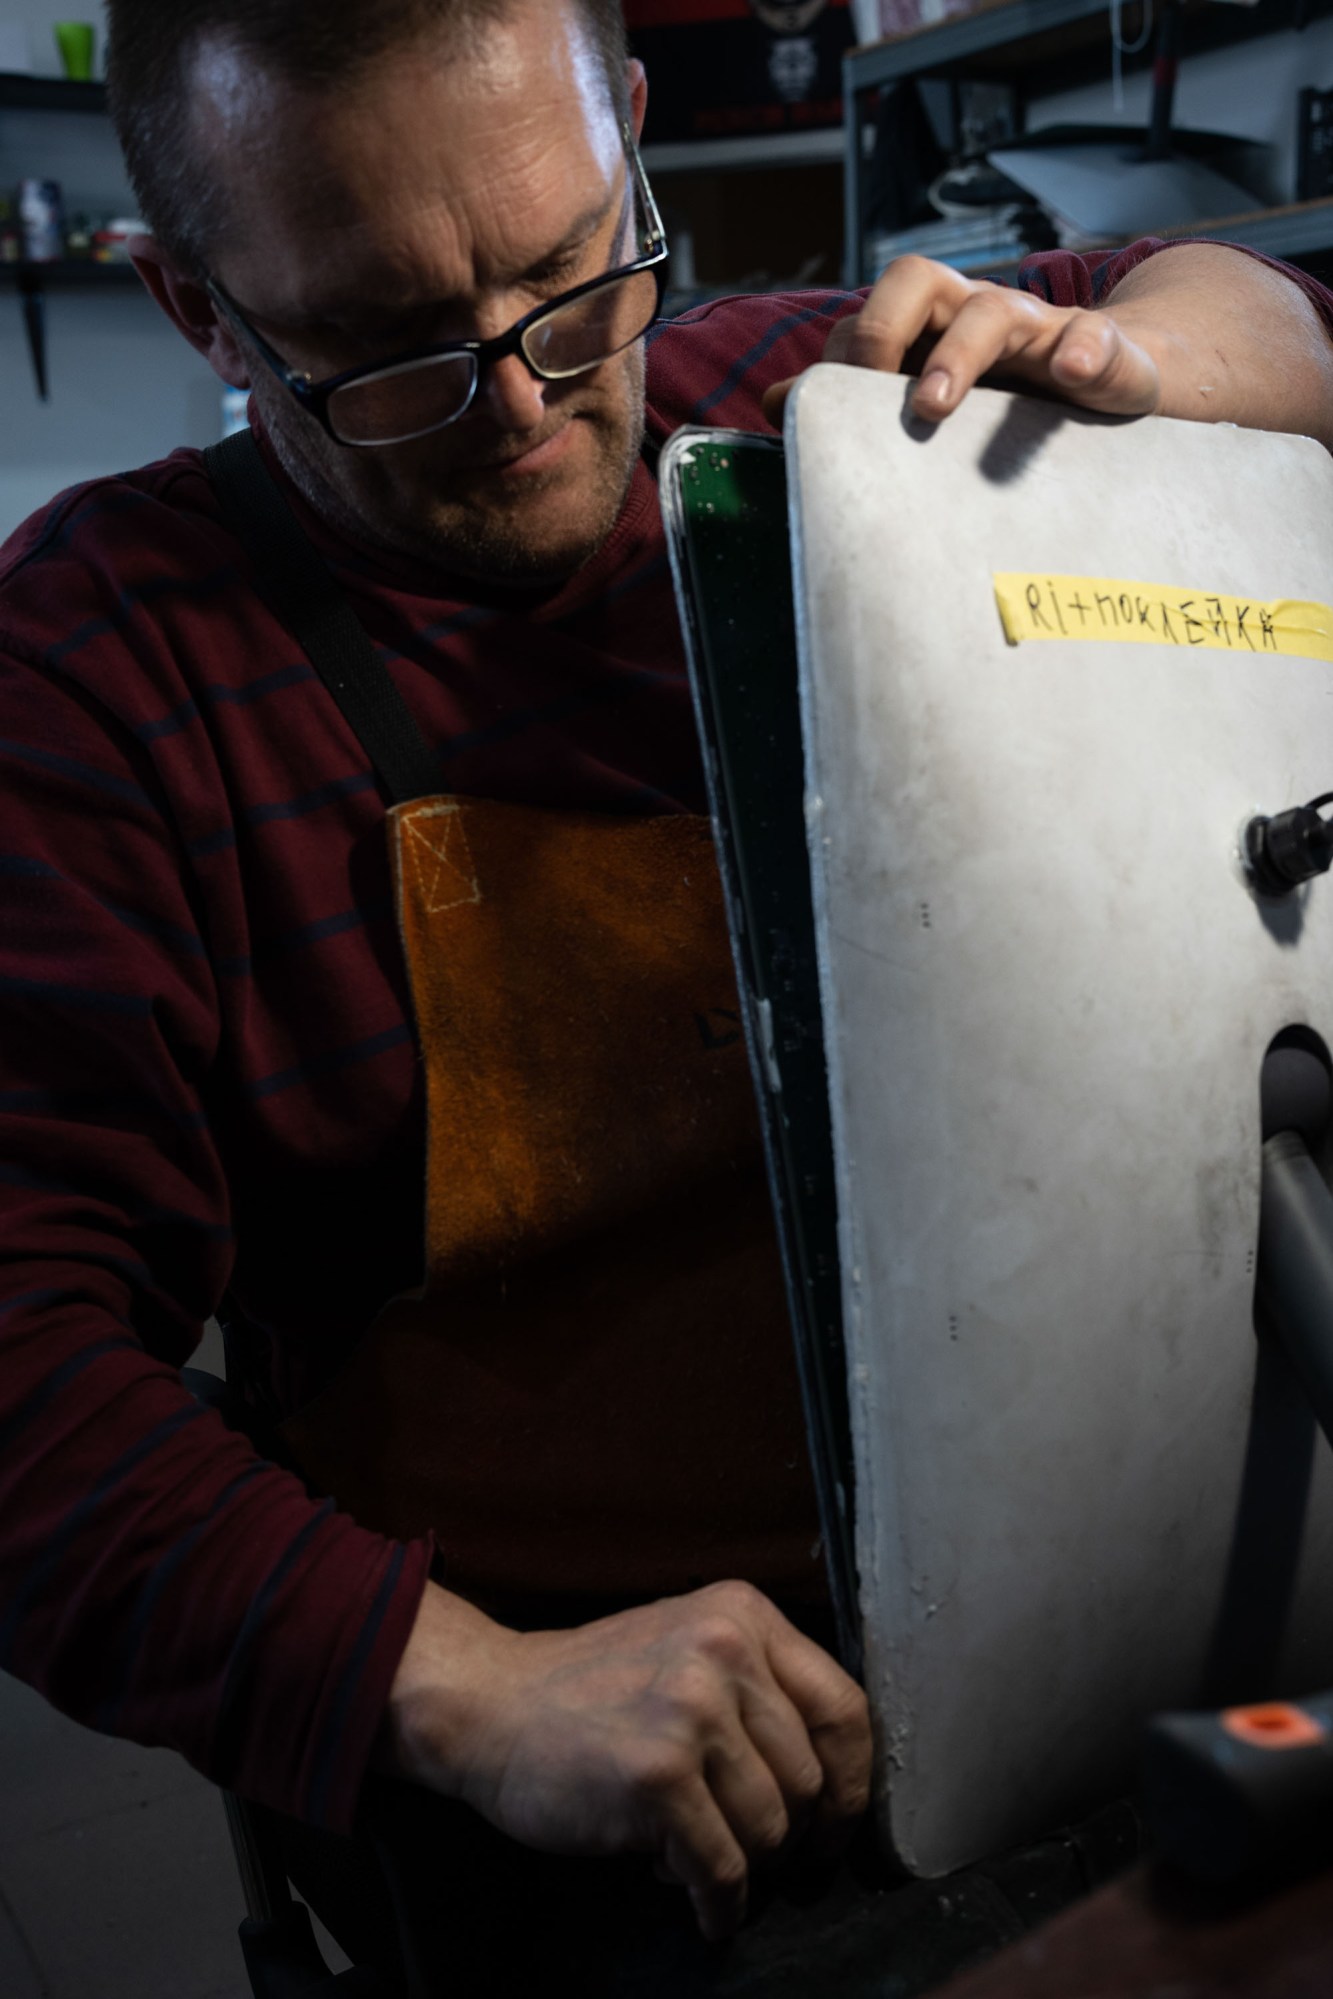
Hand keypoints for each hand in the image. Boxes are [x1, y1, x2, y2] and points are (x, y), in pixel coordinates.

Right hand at [379, 1577, 871, 1940]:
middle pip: (809, 1781)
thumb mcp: (686, 1647)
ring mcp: (691, 1711)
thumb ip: (758, 1687)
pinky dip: (718, 1903)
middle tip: (751, 1850)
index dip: (850, 1783)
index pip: (845, 1709)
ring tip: (692, 1851)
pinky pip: (723, 1869)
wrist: (490, 1705)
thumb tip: (834, 1776)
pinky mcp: (659, 1775)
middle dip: (788, 1835)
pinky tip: (700, 1905)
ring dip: (741, 1864)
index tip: (834, 1823)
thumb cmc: (591, 1688)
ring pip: (771, 1830)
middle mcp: (726, 1652)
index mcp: (744, 1614)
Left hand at [762, 252, 1161, 426]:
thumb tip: (773, 402)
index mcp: (932, 325)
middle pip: (919, 281)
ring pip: (993, 310)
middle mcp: (976, 312)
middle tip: (868, 391)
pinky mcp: (1102, 354)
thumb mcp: (934, 400)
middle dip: (882, 331)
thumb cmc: (1009, 399)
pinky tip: (1073, 373)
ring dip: (957, 355)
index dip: (841, 353)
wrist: (1110, 389)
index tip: (819, 411)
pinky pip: (1094, 338)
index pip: (871, 314)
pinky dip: (1086, 350)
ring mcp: (1038, 329)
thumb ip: (858, 399)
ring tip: (934, 406)